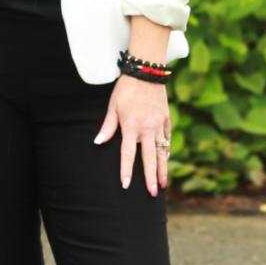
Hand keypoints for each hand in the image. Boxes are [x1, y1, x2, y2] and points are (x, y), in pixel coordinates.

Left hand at [93, 76, 170, 195]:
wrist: (146, 72)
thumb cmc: (125, 89)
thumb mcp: (113, 106)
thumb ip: (108, 126)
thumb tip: (98, 142)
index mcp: (131, 126)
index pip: (128, 154)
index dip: (126, 170)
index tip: (126, 184)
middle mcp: (147, 128)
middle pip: (149, 158)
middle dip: (150, 177)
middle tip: (152, 193)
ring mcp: (159, 124)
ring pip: (162, 151)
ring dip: (163, 169)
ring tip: (163, 185)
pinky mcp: (166, 119)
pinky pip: (167, 139)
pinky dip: (166, 151)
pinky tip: (166, 162)